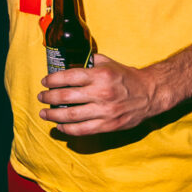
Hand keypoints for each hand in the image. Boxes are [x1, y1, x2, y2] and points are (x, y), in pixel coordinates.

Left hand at [38, 53, 166, 134]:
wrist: (150, 93)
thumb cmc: (126, 77)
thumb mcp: (108, 63)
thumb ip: (89, 61)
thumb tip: (68, 61)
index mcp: (99, 75)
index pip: (68, 77)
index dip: (52, 80)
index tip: (44, 82)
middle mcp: (101, 93)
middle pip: (65, 97)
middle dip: (48, 98)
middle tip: (41, 97)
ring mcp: (104, 111)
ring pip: (70, 116)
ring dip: (53, 115)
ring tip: (44, 114)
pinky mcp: (108, 125)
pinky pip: (82, 130)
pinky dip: (68, 129)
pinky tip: (60, 126)